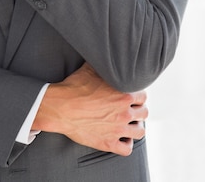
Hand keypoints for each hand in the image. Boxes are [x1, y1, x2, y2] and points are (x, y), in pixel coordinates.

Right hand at [32, 63, 147, 155]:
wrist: (60, 107)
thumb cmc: (74, 87)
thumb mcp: (90, 69)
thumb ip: (103, 65)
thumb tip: (105, 55)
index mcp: (123, 94)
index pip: (143, 95)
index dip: (137, 95)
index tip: (130, 96)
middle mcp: (124, 112)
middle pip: (144, 113)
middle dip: (138, 110)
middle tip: (129, 109)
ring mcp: (118, 129)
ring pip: (140, 131)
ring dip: (135, 126)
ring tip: (128, 123)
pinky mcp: (108, 143)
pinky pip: (127, 149)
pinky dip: (126, 143)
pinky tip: (120, 137)